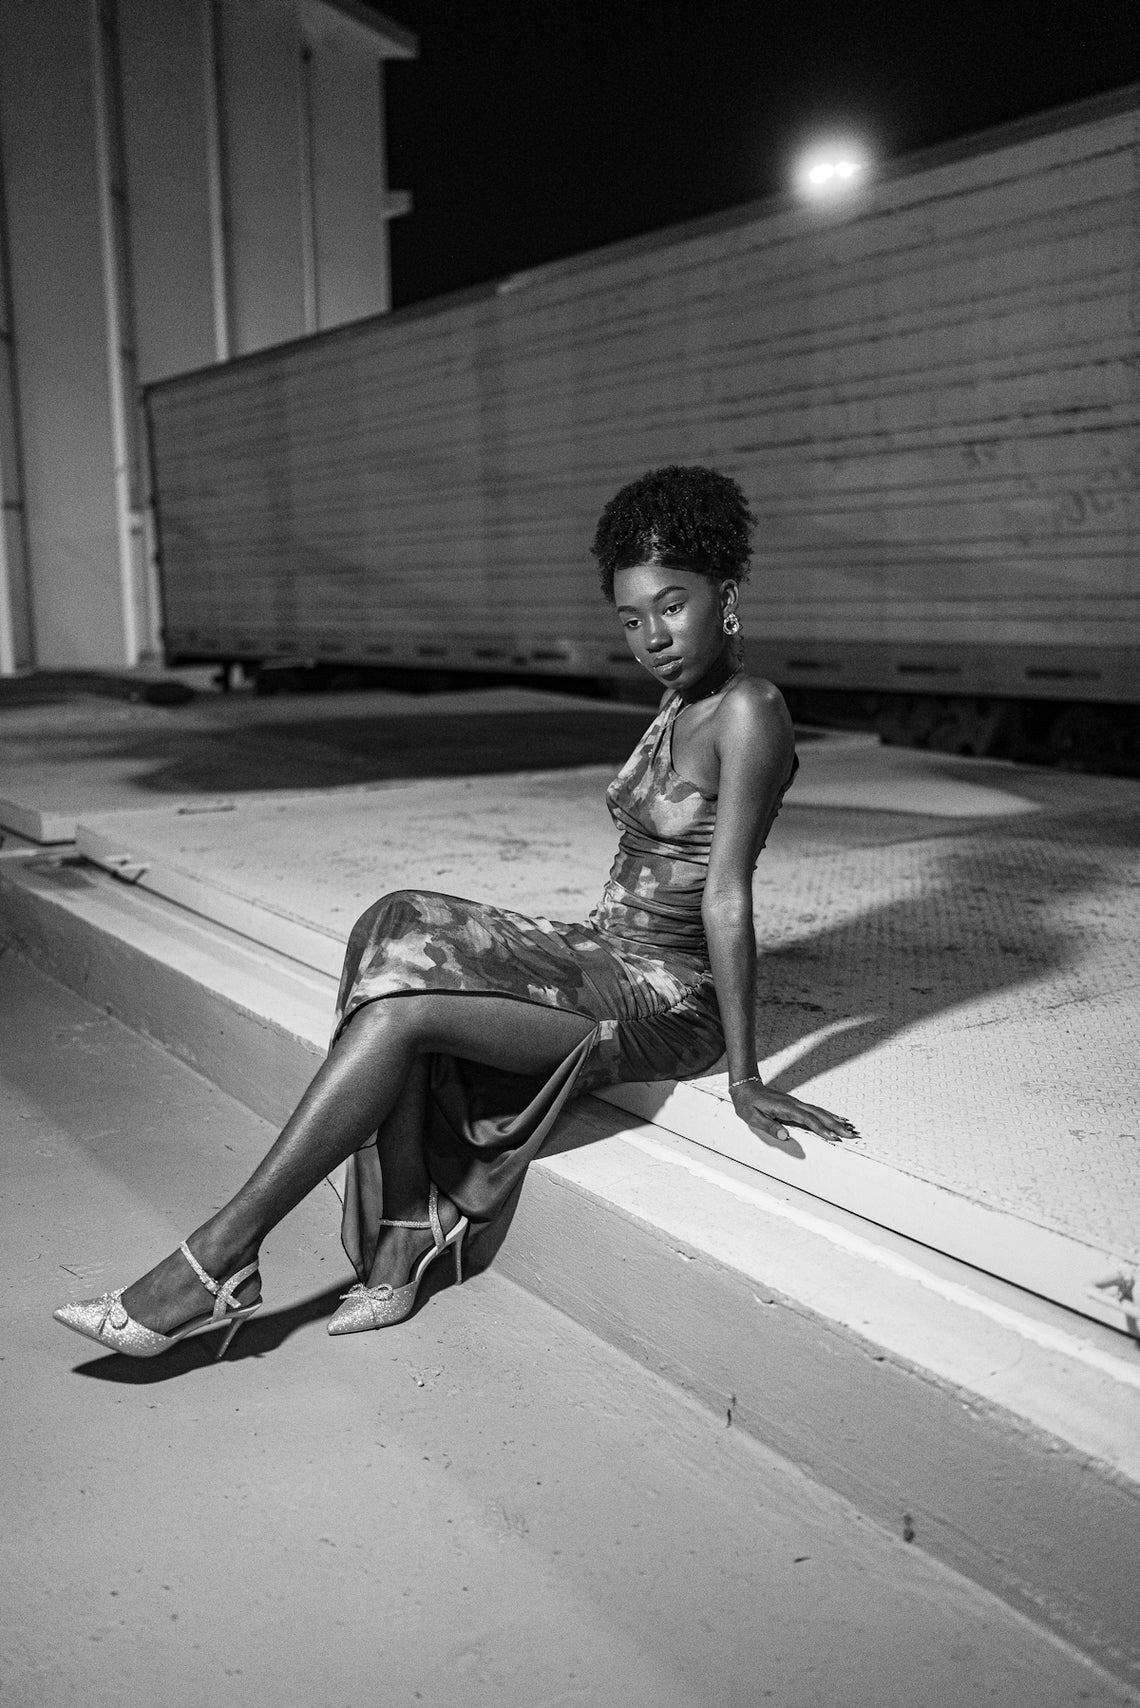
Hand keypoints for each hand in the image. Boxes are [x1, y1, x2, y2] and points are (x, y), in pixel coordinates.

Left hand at [729, 1079, 858, 1146]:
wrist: (745, 1087)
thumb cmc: (748, 1103)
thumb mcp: (753, 1117)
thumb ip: (770, 1127)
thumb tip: (785, 1136)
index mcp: (785, 1107)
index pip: (807, 1119)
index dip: (821, 1129)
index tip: (833, 1137)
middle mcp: (794, 1104)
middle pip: (818, 1114)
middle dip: (835, 1125)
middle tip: (850, 1134)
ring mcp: (796, 1103)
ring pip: (819, 1111)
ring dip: (835, 1120)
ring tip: (849, 1128)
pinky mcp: (796, 1105)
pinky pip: (815, 1110)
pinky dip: (827, 1115)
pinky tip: (835, 1119)